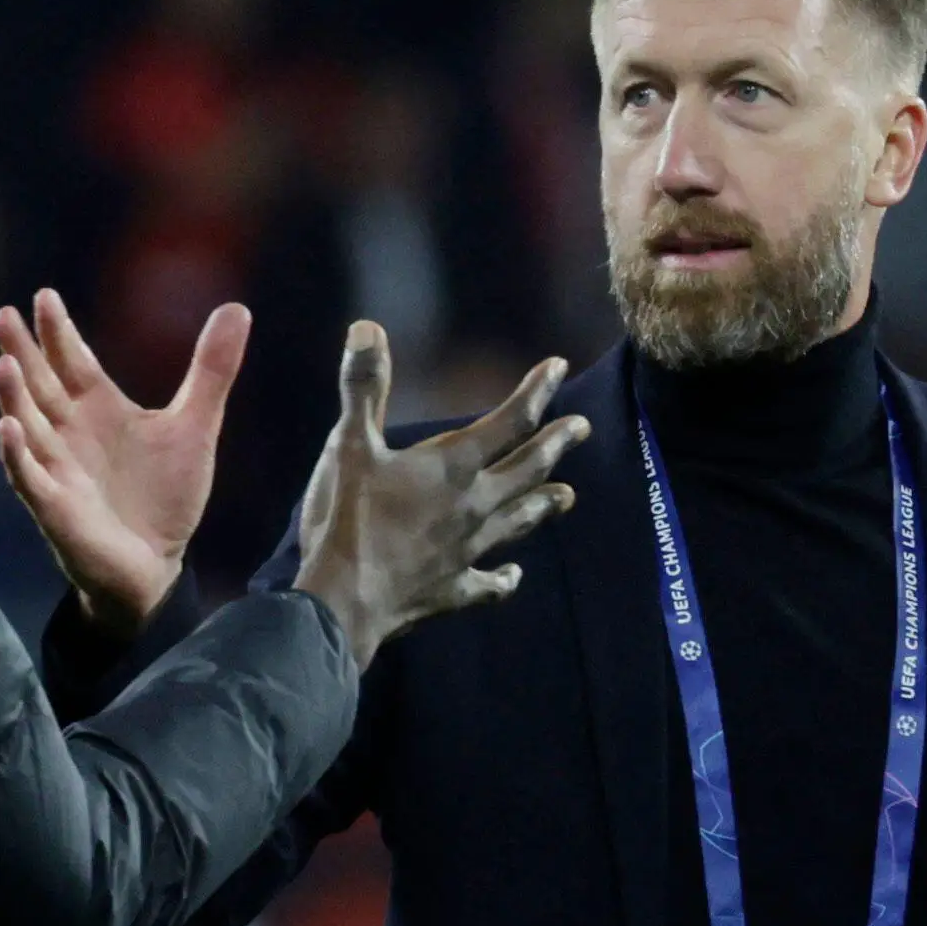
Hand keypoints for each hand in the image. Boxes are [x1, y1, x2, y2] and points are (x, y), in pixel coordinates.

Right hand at [0, 289, 245, 636]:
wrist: (157, 563)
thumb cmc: (164, 495)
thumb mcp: (195, 425)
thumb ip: (212, 370)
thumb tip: (238, 308)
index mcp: (97, 408)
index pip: (72, 361)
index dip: (58, 331)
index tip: (44, 296)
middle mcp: (69, 433)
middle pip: (39, 385)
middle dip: (21, 352)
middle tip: (4, 315)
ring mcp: (57, 469)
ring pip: (27, 426)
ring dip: (13, 398)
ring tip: (3, 365)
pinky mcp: (55, 507)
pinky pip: (29, 478)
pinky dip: (17, 455)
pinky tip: (8, 430)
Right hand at [290, 326, 583, 668]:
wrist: (343, 599)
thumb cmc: (347, 518)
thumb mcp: (349, 445)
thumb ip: (364, 387)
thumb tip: (367, 326)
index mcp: (453, 466)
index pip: (510, 421)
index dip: (536, 392)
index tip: (559, 368)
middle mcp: (473, 505)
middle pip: (528, 470)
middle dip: (556, 445)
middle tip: (583, 427)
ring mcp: (467, 549)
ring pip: (519, 521)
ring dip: (544, 505)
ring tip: (569, 495)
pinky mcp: (453, 589)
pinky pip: (488, 585)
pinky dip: (503, 579)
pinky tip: (514, 576)